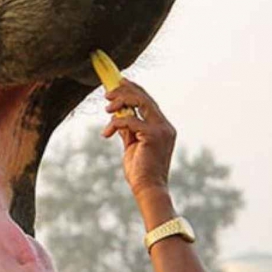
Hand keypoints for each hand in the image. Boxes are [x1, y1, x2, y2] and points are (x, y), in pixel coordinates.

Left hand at [101, 80, 175, 198]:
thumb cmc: (140, 171)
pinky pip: (130, 120)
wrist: (147, 188)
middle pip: (145, 98)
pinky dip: (115, 123)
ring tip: (107, 108)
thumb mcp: (132, 145)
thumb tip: (118, 116)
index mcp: (163, 127)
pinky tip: (107, 133)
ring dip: (121, 101)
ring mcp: (162, 130)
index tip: (119, 83)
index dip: (134, 89)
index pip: (149, 102)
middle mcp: (165, 126)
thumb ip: (129, 130)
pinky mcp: (153, 136)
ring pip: (141, 102)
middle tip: (107, 95)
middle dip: (125, 91)